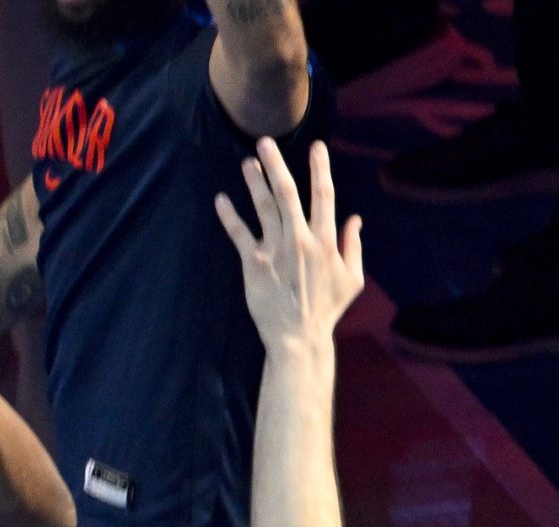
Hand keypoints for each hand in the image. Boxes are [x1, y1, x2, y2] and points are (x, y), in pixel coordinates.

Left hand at [215, 139, 364, 349]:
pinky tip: (221, 199)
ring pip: (263, 208)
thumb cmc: (327, 308)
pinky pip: (239, 234)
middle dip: (276, 165)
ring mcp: (274, 250)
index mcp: (325, 239)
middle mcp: (299, 239)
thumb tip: (354, 219)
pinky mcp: (253, 264)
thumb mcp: (351, 278)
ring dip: (253, 182)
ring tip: (247, 163)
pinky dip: (229, 216)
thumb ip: (352, 245)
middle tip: (265, 141)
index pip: (324, 195)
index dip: (320, 168)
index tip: (316, 146)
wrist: (298, 336)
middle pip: (287, 193)